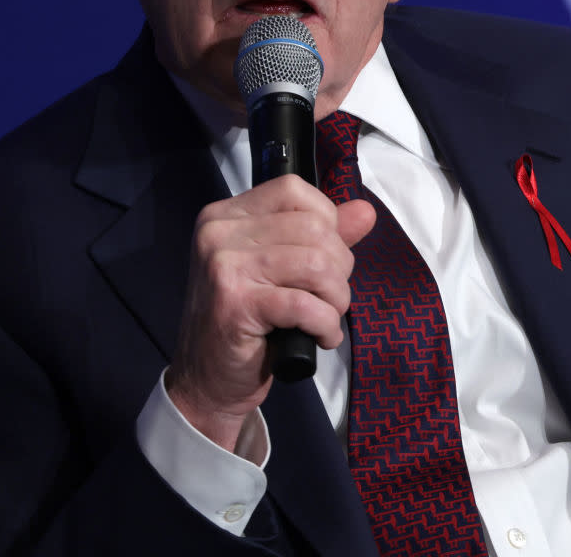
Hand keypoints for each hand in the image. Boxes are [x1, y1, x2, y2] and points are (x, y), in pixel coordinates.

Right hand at [166, 174, 374, 450]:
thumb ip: (322, 237)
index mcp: (226, 215)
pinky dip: (326, 325)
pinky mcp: (236, 304)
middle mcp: (220, 232)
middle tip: (329, 297)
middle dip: (338, 267)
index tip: (325, 256)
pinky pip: (306, 304)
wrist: (205, 380)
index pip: (293, 190)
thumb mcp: (280, 270)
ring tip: (327, 317)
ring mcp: (225, 266)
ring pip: (316, 263)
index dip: (325, 220)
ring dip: (336, 298)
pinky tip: (321, 337)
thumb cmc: (245, 322)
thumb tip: (365, 211)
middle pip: (313, 228)